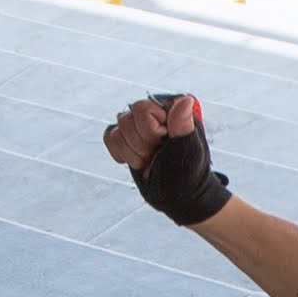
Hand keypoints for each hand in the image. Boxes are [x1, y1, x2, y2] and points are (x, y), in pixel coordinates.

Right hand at [103, 93, 230, 225]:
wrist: (177, 195)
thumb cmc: (187, 174)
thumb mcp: (188, 152)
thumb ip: (183, 127)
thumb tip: (185, 100)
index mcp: (172, 109)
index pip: (142, 109)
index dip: (149, 133)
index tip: (163, 145)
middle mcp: (154, 111)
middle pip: (125, 120)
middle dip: (140, 146)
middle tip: (157, 156)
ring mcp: (138, 123)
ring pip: (116, 131)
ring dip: (132, 153)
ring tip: (149, 160)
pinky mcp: (126, 136)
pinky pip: (109, 137)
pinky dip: (121, 154)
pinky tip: (137, 160)